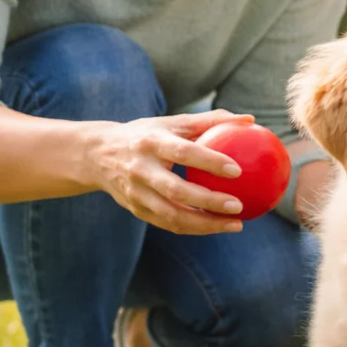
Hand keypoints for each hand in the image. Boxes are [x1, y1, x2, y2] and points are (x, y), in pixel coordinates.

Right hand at [88, 109, 256, 234]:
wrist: (95, 155)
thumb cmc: (146, 135)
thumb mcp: (172, 122)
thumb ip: (209, 121)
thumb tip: (250, 119)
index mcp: (150, 143)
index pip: (183, 153)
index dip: (210, 162)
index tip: (237, 170)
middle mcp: (140, 169)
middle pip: (176, 190)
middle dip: (208, 201)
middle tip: (238, 205)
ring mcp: (135, 193)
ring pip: (171, 215)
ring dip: (205, 224)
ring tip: (236, 225)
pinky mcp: (135, 209)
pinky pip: (167, 224)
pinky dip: (194, 228)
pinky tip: (218, 226)